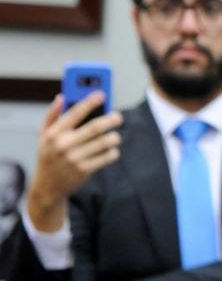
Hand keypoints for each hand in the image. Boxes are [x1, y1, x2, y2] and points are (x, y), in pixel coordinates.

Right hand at [27, 93, 121, 231]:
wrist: (48, 186)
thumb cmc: (48, 156)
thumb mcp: (43, 135)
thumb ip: (52, 115)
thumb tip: (61, 96)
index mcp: (54, 133)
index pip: (74, 113)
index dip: (89, 102)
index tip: (102, 94)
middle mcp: (63, 144)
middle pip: (94, 128)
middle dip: (110, 120)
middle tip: (118, 117)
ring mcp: (74, 158)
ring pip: (103, 143)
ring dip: (113, 138)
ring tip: (115, 136)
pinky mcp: (84, 170)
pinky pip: (105, 158)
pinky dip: (113, 153)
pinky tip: (112, 150)